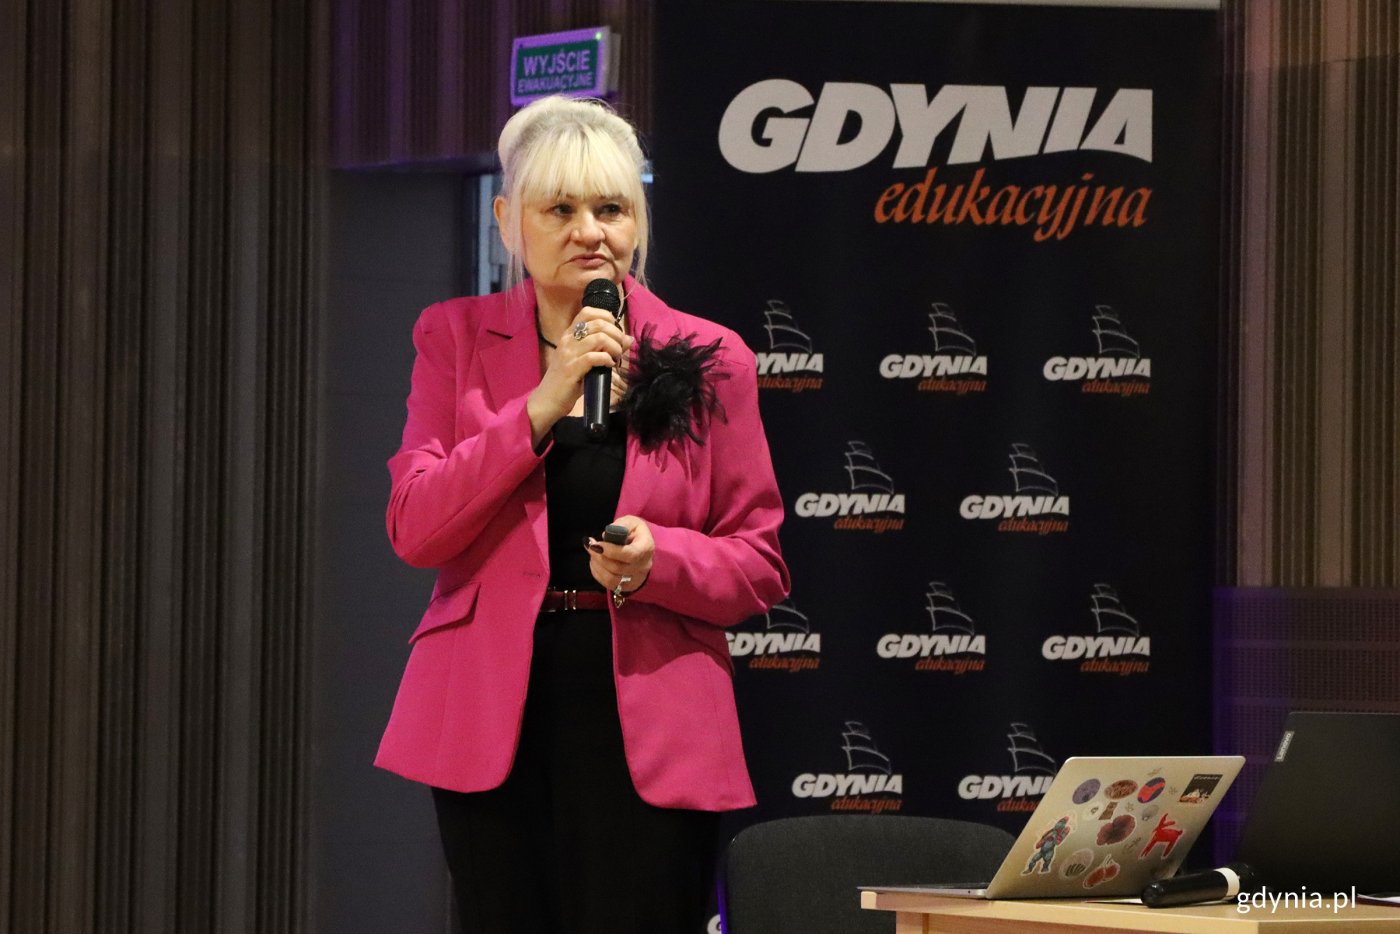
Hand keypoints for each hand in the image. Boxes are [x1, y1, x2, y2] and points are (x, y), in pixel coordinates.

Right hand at [527, 307, 631, 443]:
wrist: (547, 400)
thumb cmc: (568, 381)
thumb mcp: (586, 361)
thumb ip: (604, 348)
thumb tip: (629, 339)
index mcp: (569, 335)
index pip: (588, 312)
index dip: (607, 317)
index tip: (615, 332)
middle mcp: (567, 340)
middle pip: (598, 323)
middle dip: (616, 334)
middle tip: (620, 348)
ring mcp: (568, 353)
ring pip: (599, 338)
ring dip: (614, 347)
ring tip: (616, 358)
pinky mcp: (571, 369)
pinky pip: (594, 356)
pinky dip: (607, 359)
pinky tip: (609, 366)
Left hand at [585, 515, 652, 595]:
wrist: (642, 548)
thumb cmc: (635, 533)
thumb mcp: (631, 522)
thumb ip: (620, 526)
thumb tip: (606, 536)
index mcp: (646, 548)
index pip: (630, 554)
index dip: (611, 551)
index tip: (597, 544)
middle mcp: (643, 566)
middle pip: (618, 568)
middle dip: (599, 557)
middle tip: (590, 546)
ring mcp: (636, 579)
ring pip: (612, 579)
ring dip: (597, 566)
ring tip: (593, 554)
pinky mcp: (627, 586)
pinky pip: (609, 585)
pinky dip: (598, 573)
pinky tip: (596, 562)